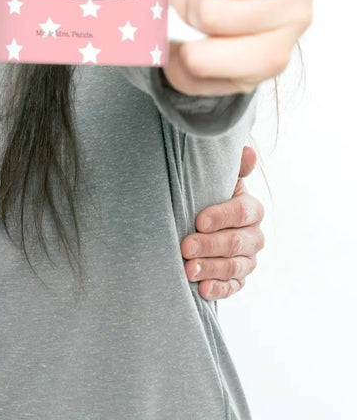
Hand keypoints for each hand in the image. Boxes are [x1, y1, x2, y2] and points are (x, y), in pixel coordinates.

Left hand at [181, 145, 264, 299]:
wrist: (200, 220)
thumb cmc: (206, 194)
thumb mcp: (216, 179)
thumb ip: (232, 167)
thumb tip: (248, 152)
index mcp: (251, 209)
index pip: (242, 213)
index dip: (221, 216)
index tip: (198, 220)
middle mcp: (254, 236)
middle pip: (237, 242)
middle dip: (210, 245)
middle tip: (185, 247)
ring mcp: (248, 259)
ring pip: (234, 267)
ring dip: (210, 268)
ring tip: (188, 269)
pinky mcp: (239, 279)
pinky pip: (233, 287)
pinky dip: (218, 289)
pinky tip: (202, 289)